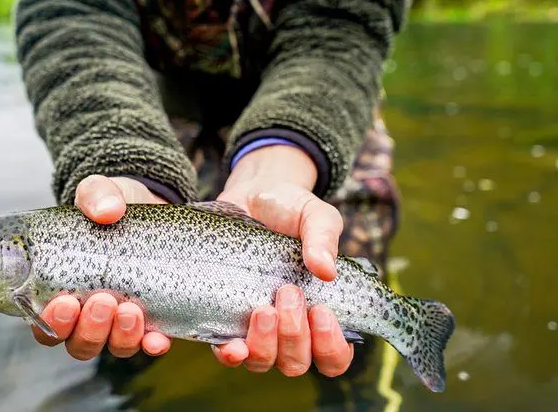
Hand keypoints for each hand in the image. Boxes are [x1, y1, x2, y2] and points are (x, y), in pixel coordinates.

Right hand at [30, 175, 172, 359]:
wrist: (152, 206)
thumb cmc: (113, 206)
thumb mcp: (101, 192)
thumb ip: (96, 194)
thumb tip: (107, 210)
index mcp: (62, 289)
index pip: (46, 325)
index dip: (52, 324)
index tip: (65, 302)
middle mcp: (88, 314)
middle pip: (79, 343)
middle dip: (89, 329)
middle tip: (102, 300)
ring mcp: (120, 320)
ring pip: (113, 347)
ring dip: (120, 336)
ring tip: (130, 310)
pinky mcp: (153, 318)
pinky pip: (150, 343)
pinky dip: (152, 345)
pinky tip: (158, 339)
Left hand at [211, 144, 353, 376]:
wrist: (252, 195)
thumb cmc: (292, 210)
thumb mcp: (315, 216)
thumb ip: (324, 238)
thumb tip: (327, 270)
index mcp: (320, 313)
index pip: (334, 356)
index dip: (331, 347)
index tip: (322, 311)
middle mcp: (289, 328)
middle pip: (296, 363)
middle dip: (294, 335)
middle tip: (288, 292)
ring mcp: (256, 327)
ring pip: (262, 361)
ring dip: (264, 344)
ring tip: (262, 308)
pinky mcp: (223, 317)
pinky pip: (224, 349)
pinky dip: (229, 353)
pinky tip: (231, 344)